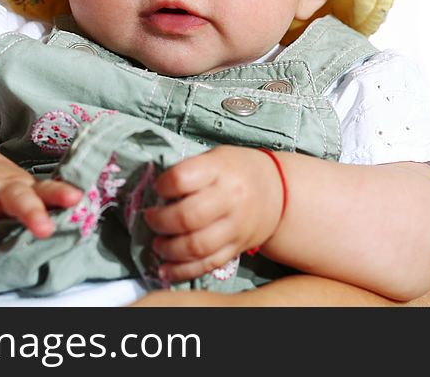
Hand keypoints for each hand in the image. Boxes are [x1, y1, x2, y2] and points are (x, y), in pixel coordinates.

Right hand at [0, 135, 80, 276]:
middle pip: (17, 196)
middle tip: (43, 230)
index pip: (47, 190)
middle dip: (30, 211)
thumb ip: (44, 207)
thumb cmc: (1, 187)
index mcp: (22, 186)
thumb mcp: (23, 191)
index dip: (61, 194)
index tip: (76, 198)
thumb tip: (77, 226)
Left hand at [143, 145, 283, 281]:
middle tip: (151, 219)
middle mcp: (231, 199)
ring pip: (197, 246)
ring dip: (169, 249)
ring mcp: (235, 227)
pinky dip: (183, 271)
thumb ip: (189, 172)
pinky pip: (207, 264)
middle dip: (160, 221)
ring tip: (158, 244)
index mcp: (221, 170)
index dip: (163, 185)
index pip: (182, 179)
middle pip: (188, 216)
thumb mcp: (215, 158)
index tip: (158, 188)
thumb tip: (156, 195)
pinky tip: (165, 269)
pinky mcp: (236, 248)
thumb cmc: (237, 170)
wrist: (278, 191)